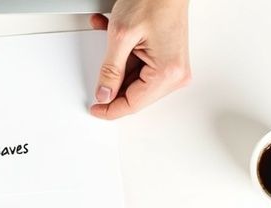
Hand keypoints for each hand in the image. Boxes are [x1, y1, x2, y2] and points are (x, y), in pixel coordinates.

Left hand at [89, 0, 190, 119]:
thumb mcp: (121, 35)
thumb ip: (110, 70)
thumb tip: (104, 94)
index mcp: (168, 73)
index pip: (133, 104)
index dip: (110, 109)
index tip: (95, 108)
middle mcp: (175, 73)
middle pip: (134, 94)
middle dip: (112, 82)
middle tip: (96, 73)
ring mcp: (173, 66)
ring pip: (134, 80)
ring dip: (116, 63)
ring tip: (108, 40)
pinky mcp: (168, 58)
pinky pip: (140, 66)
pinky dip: (124, 54)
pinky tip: (115, 36)